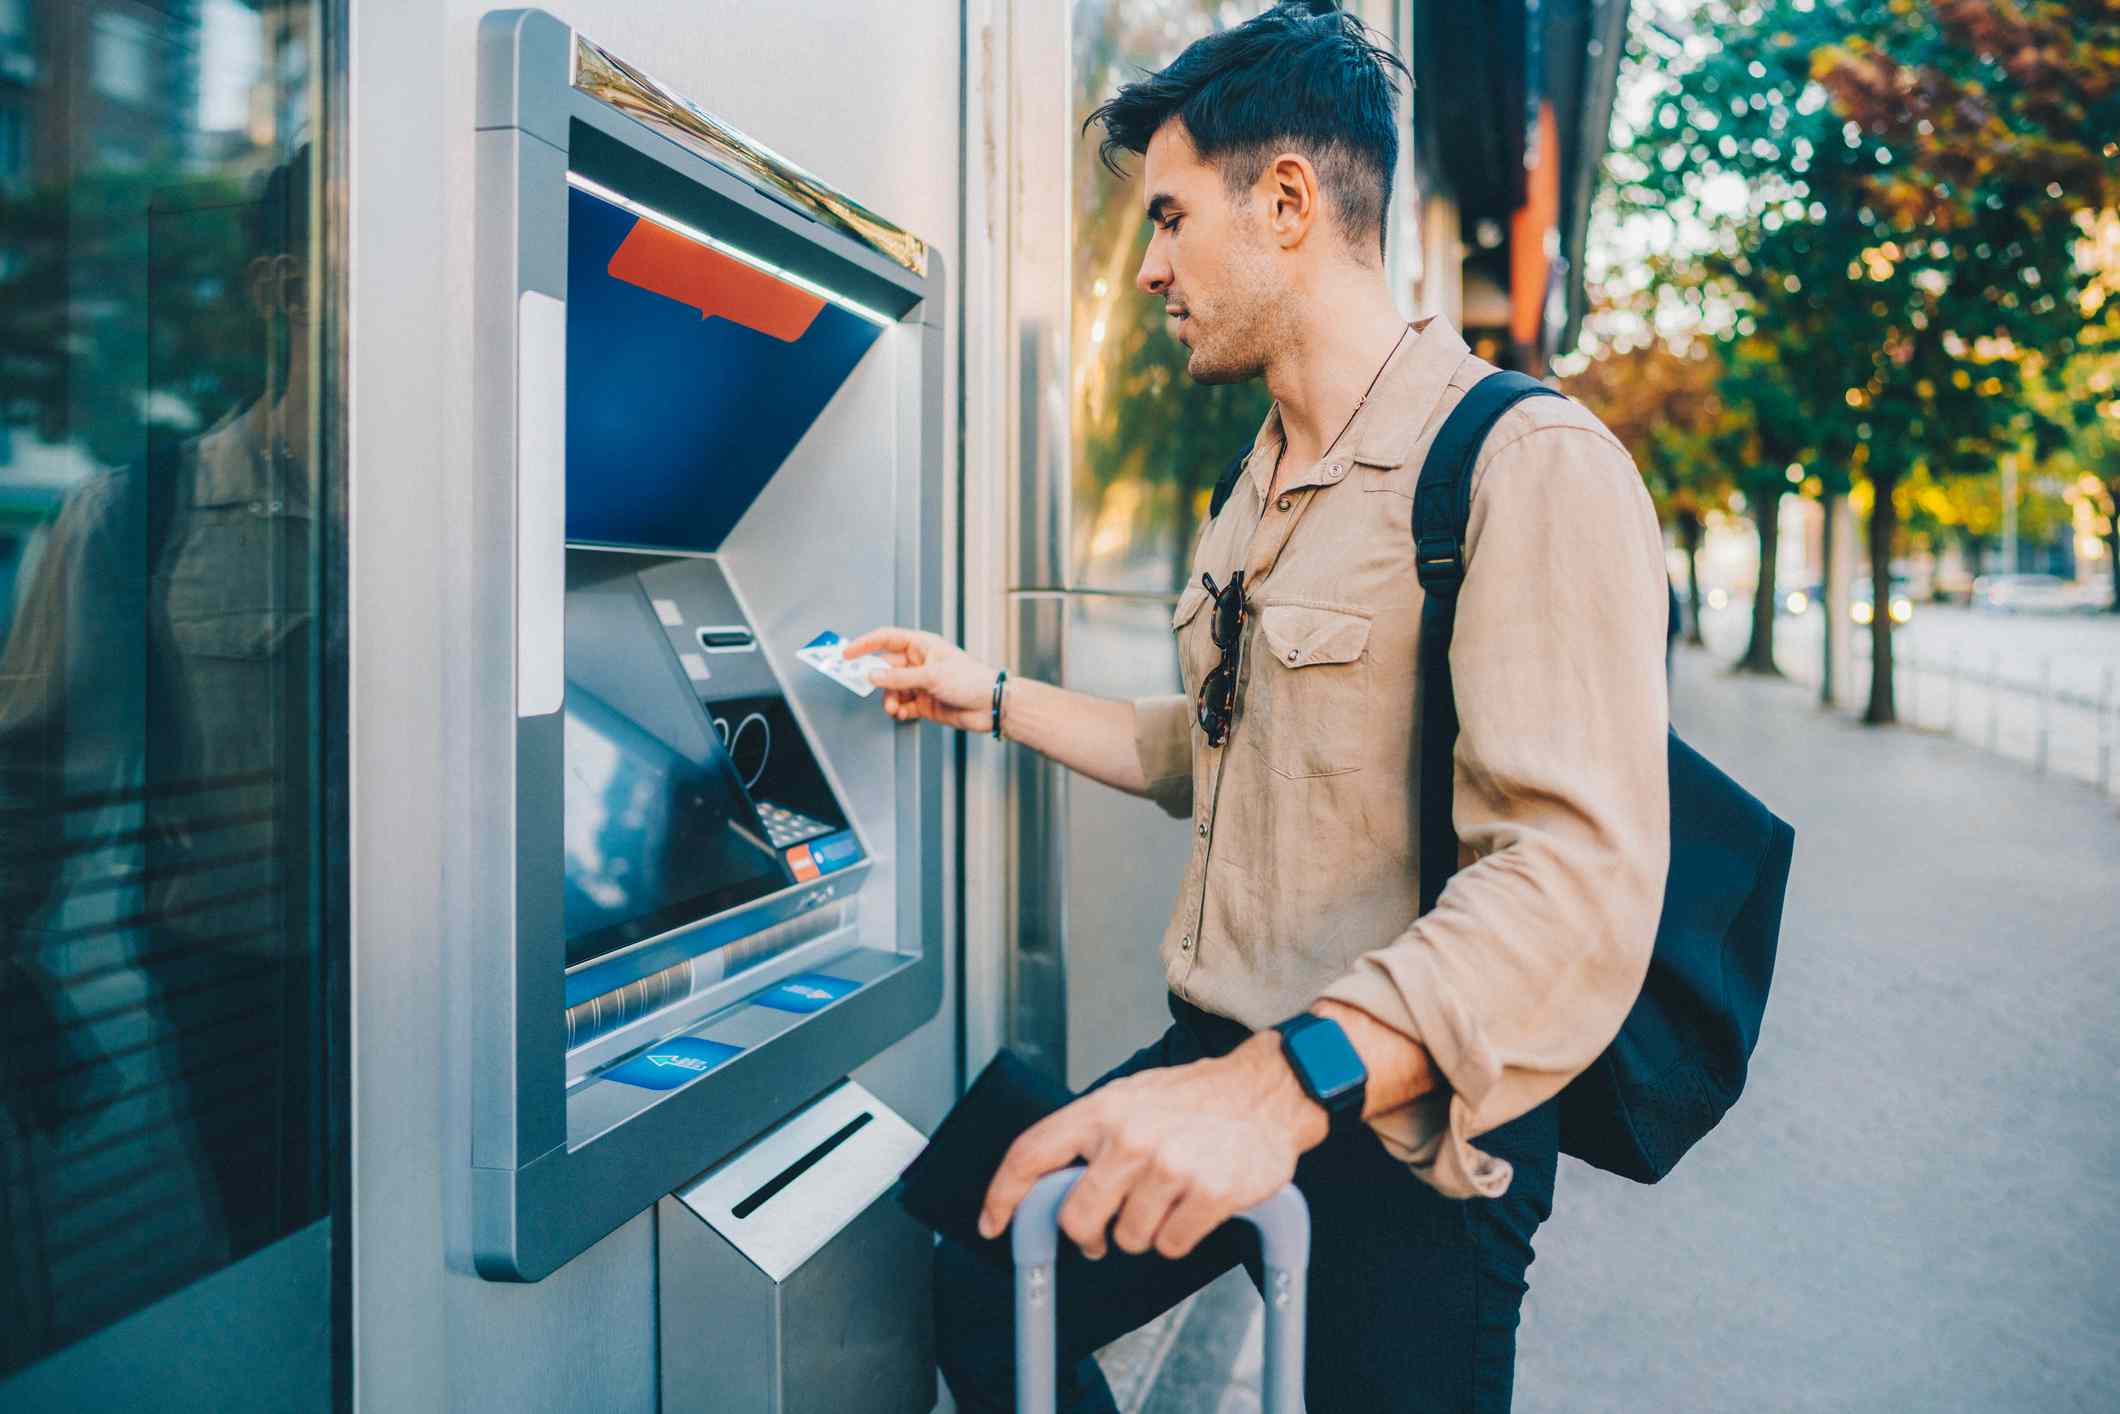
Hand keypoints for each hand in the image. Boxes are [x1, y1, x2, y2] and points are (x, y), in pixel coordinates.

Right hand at [841, 626, 999, 733]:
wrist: (991, 705)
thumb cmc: (971, 680)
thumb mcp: (931, 676)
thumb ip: (898, 678)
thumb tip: (872, 676)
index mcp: (922, 645)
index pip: (886, 638)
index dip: (865, 644)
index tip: (847, 653)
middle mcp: (919, 662)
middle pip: (885, 667)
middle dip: (876, 679)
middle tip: (863, 687)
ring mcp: (920, 683)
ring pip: (891, 689)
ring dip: (889, 699)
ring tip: (894, 708)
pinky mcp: (923, 702)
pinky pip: (901, 705)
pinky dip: (898, 710)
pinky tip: (903, 713)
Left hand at [978, 1033, 1329, 1259]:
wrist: (1267, 1090)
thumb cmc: (1195, 1099)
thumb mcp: (1130, 1098)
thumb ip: (1089, 1136)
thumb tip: (1046, 1184)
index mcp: (1102, 1110)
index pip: (1031, 1154)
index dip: (1003, 1196)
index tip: (993, 1223)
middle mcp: (1130, 1136)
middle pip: (1076, 1218)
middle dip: (1087, 1235)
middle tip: (1102, 1232)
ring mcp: (1170, 1166)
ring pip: (1128, 1238)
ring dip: (1144, 1230)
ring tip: (1167, 1196)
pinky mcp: (1209, 1193)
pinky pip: (1171, 1246)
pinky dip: (1179, 1236)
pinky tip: (1193, 1205)